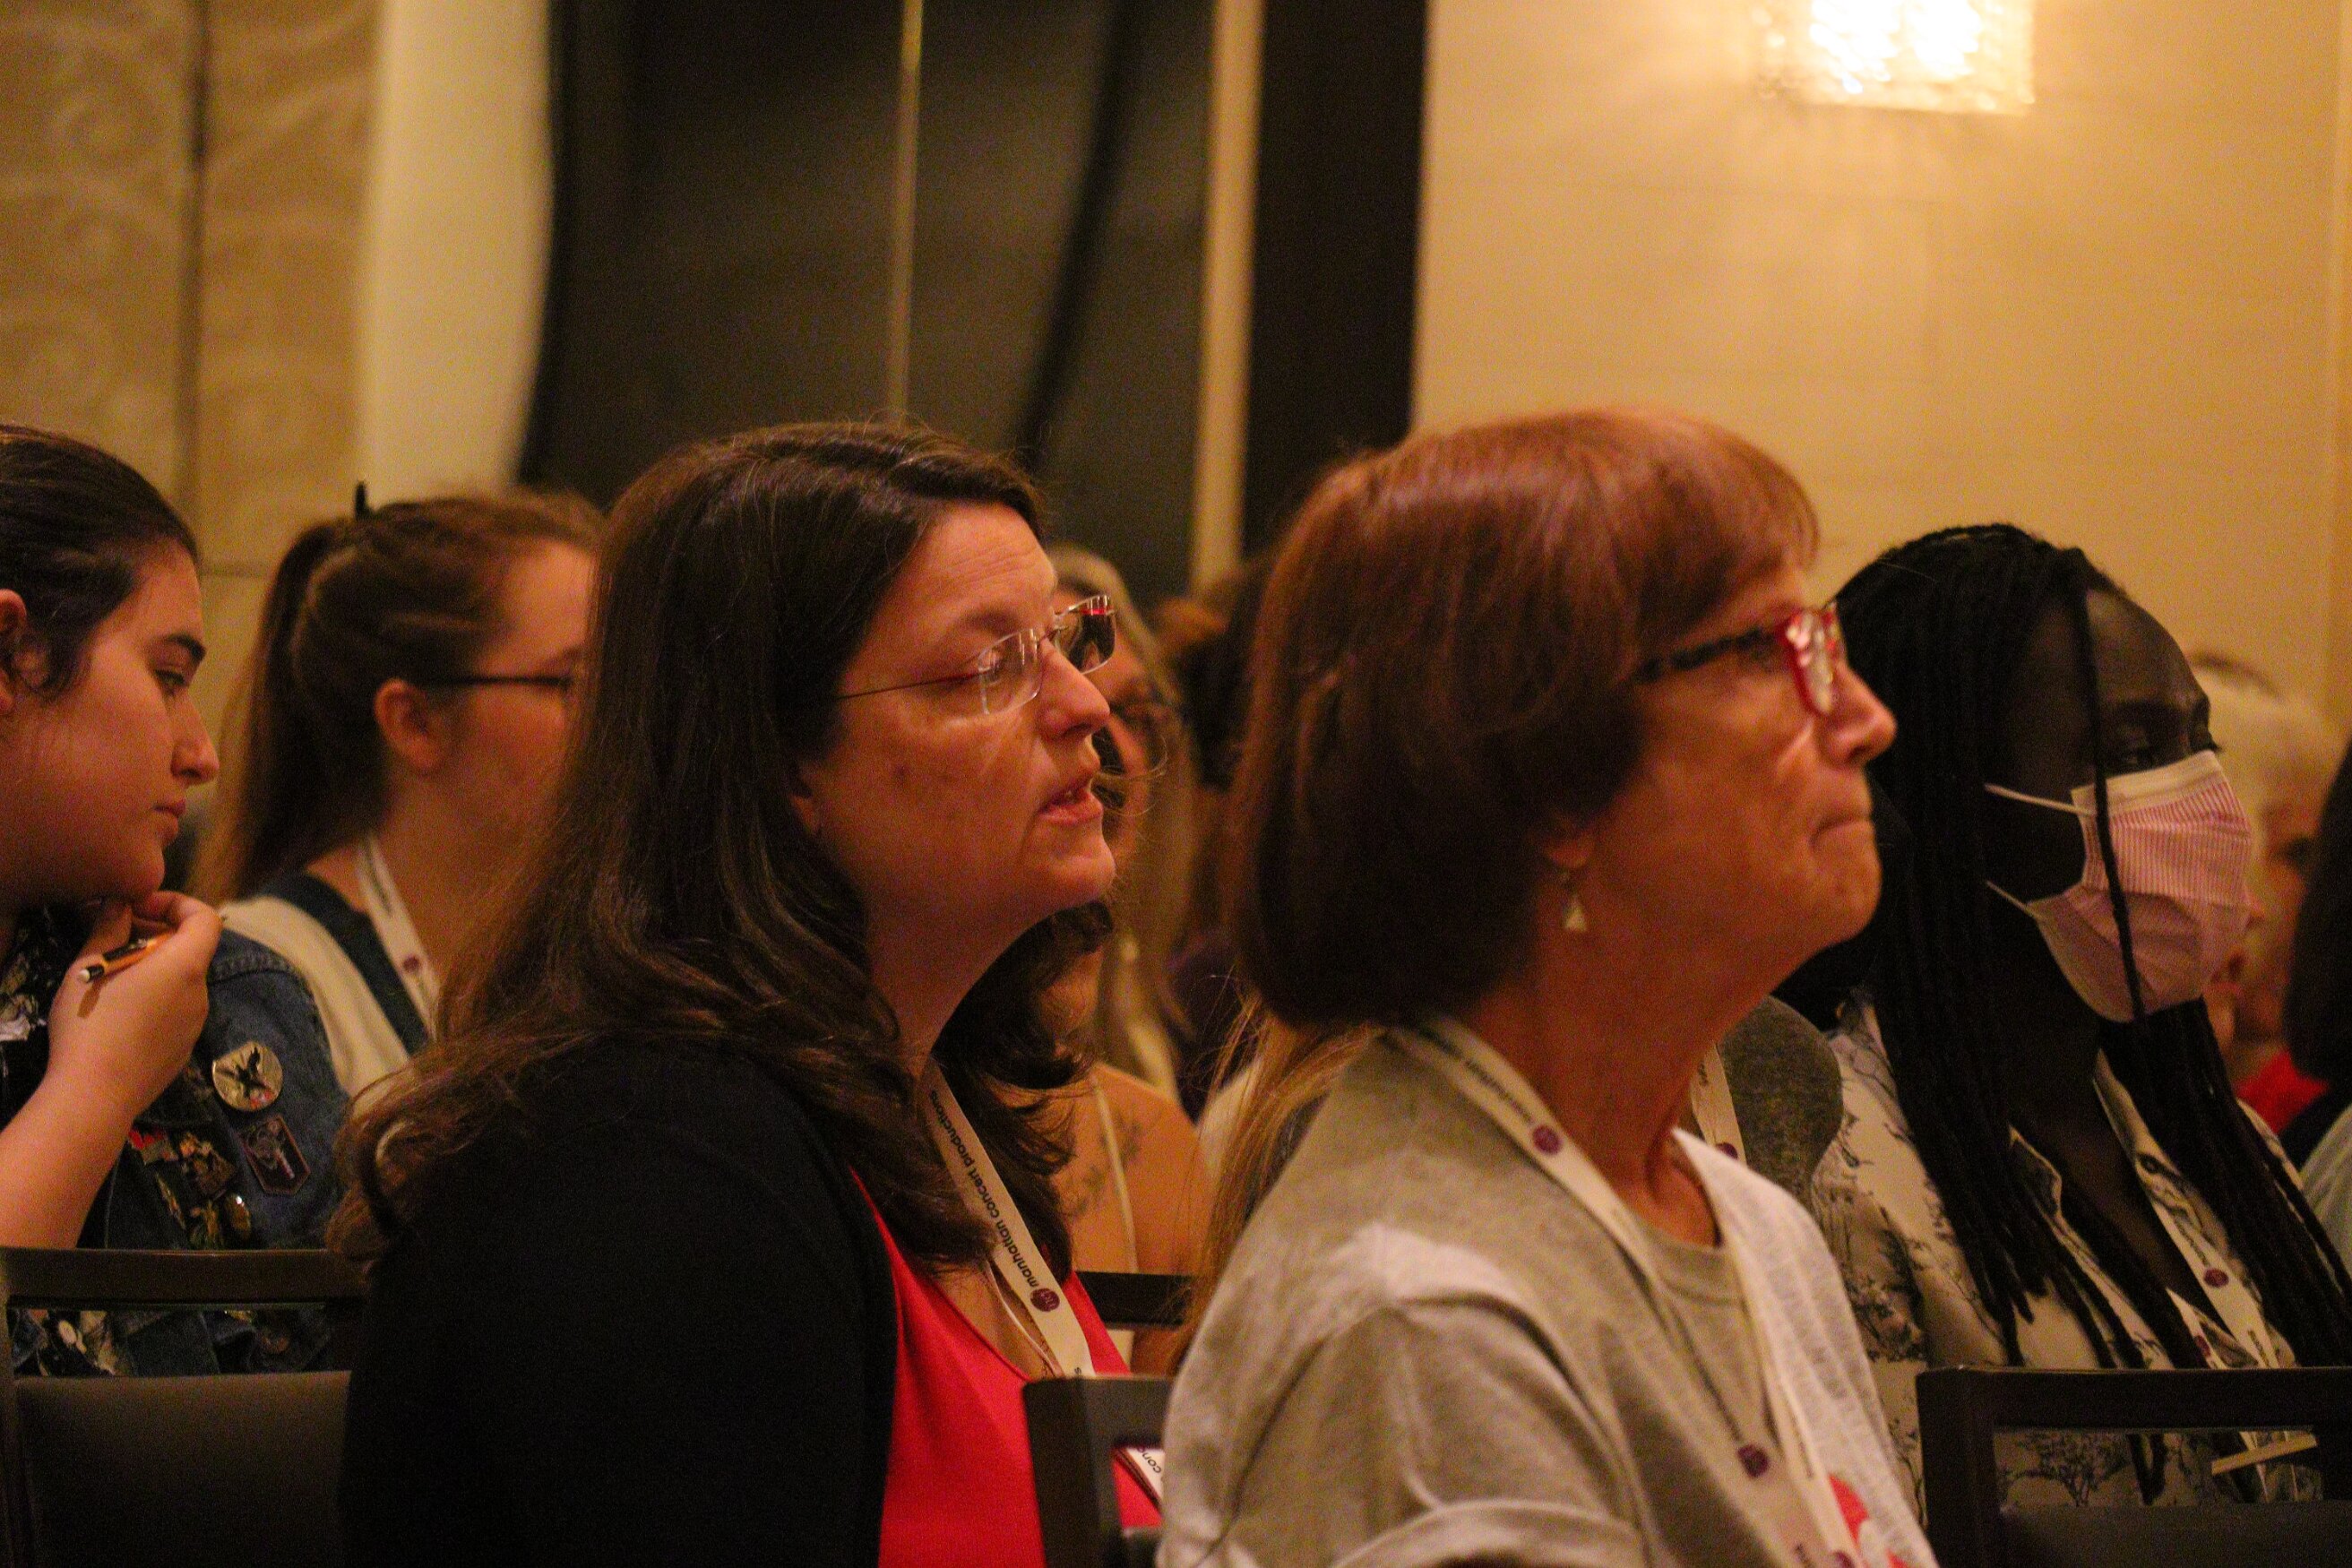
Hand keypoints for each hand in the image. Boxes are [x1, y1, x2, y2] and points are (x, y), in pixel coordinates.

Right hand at [45, 893, 220, 1122]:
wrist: (95, 1096)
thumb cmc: (91, 1025)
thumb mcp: (88, 968)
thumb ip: (109, 929)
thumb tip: (121, 903)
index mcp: (185, 967)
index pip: (206, 918)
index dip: (177, 903)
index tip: (138, 907)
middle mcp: (201, 994)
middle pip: (191, 950)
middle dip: (157, 935)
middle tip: (114, 937)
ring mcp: (196, 1025)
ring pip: (181, 982)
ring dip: (154, 969)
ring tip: (111, 975)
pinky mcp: (183, 1051)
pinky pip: (175, 1012)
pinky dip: (156, 999)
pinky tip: (119, 1013)